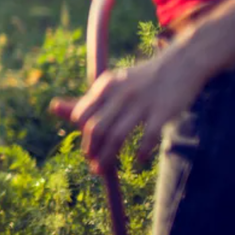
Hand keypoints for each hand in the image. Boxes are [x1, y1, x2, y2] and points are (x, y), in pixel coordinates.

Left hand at [49, 44, 207, 171]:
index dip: (83, 136)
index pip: (83, 115)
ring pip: (117, 135)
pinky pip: (148, 137)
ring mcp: (141, 102)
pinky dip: (141, 152)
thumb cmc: (140, 80)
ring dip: (107, 156)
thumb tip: (53, 108)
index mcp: (105, 85)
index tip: (87, 150)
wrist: (180, 65)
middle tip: (92, 165)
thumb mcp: (112, 84)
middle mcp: (120, 93)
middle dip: (91, 149)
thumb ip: (88, 100)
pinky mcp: (163, 111)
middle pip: (97, 128)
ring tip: (102, 169)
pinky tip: (137, 160)